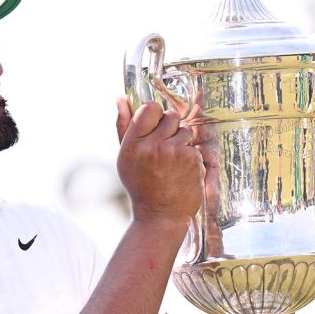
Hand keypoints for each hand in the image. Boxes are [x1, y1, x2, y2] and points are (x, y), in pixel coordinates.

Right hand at [116, 101, 203, 223]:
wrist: (160, 215)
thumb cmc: (141, 185)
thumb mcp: (126, 157)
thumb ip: (123, 126)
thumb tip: (121, 98)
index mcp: (133, 144)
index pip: (150, 108)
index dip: (155, 115)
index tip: (154, 128)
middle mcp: (152, 146)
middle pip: (170, 115)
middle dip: (170, 128)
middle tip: (164, 148)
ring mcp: (173, 152)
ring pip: (185, 129)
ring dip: (181, 141)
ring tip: (172, 161)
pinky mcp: (190, 159)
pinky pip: (193, 145)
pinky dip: (190, 156)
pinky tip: (181, 170)